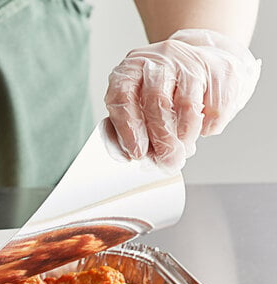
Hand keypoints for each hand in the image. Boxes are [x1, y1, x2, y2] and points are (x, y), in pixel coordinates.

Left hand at [105, 29, 260, 171]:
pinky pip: (215, 107)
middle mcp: (160, 59)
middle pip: (156, 101)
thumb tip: (129, 154)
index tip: (137, 153)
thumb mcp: (137, 104)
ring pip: (187, 105)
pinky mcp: (222, 69)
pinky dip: (209, 127)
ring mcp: (192, 61)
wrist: (206, 60)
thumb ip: (126, 129)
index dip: (128, 128)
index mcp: (132, 68)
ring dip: (185, 137)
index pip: (123, 96)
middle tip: (166, 162)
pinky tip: (203, 129)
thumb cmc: (165, 91)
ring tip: (183, 151)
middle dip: (161, 140)